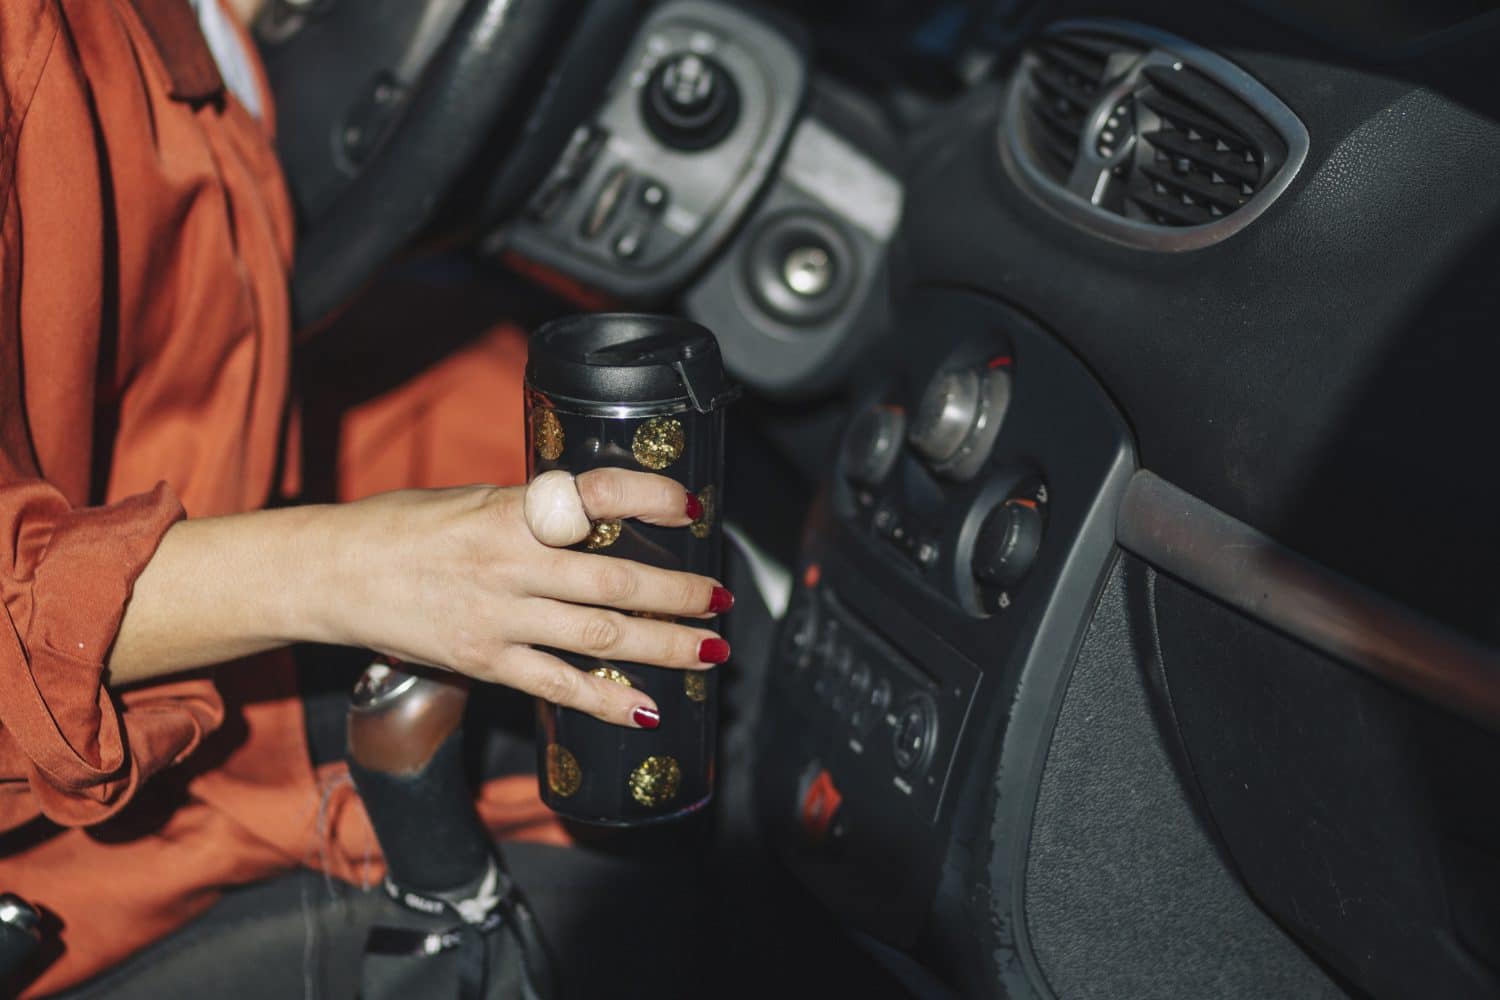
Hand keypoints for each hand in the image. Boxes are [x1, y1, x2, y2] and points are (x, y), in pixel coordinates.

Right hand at [325, 468, 731, 728]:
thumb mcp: (472, 499)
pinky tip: (648, 708)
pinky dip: (606, 700)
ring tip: (708, 648)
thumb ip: (533, 511)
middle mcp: (509, 564)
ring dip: (663, 644)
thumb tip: (596, 516)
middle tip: (720, 595)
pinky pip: (557, 685)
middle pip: (614, 580)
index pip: (593, 497)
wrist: (330, 574)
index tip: (691, 506)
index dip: (648, 498)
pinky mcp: (484, 662)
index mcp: (509, 511)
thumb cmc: (403, 528)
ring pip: (599, 635)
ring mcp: (498, 617)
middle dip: (679, 591)